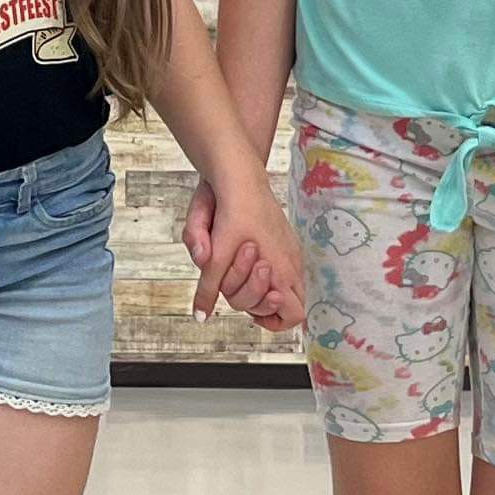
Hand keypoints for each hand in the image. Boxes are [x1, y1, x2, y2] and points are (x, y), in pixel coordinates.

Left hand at [187, 174, 304, 332]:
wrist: (239, 175)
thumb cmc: (229, 210)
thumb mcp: (214, 253)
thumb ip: (208, 287)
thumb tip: (201, 316)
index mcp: (281, 268)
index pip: (292, 315)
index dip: (271, 320)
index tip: (249, 311)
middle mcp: (291, 263)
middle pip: (281, 305)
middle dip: (253, 296)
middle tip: (237, 268)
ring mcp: (290, 251)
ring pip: (283, 287)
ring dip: (255, 283)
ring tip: (239, 257)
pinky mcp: (285, 241)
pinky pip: (282, 268)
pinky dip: (262, 270)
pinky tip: (243, 255)